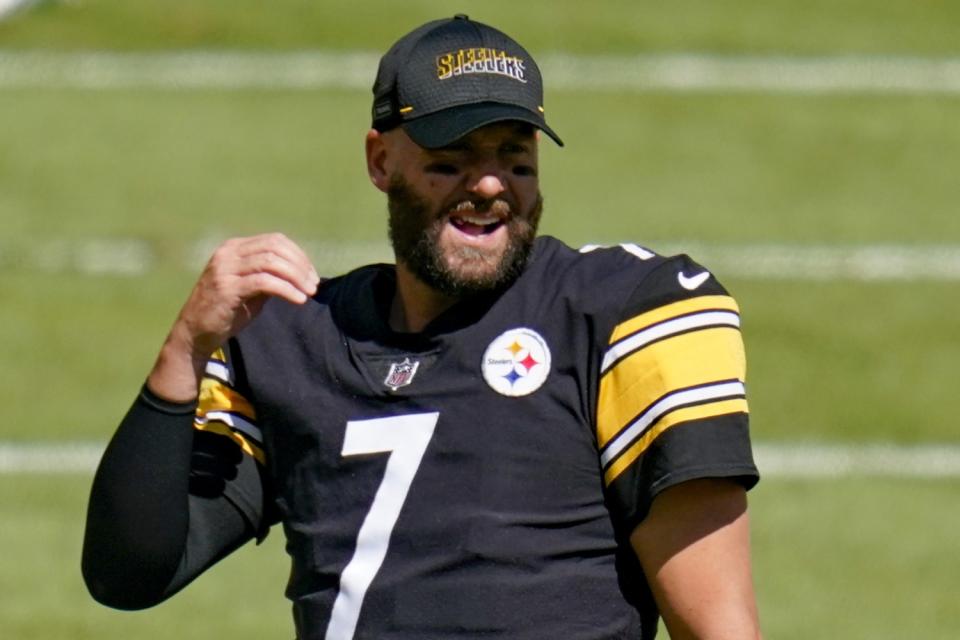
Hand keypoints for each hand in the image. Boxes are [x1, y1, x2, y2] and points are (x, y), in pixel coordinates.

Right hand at [147, 233, 319, 401]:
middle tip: (314, 285)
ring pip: (271, 262)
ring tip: (309, 292)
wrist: (195, 333)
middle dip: (300, 265)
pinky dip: (286, 289)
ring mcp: (225, 269)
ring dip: (296, 277)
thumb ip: (270, 275)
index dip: (298, 255)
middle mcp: (228, 253)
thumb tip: (302, 271)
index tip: (312, 275)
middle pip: (275, 248)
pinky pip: (264, 282)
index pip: (274, 241)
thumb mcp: (251, 287)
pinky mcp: (227, 288)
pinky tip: (298, 300)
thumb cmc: (226, 310)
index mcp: (234, 248)